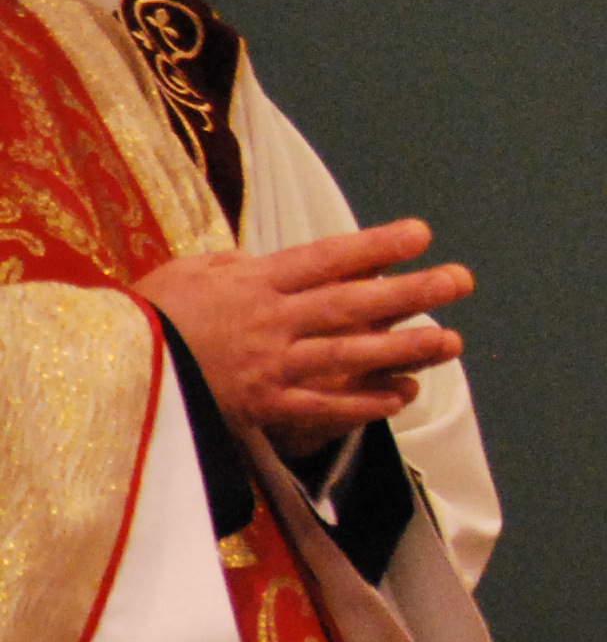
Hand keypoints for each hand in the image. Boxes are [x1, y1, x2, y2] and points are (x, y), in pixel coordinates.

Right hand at [136, 219, 472, 461]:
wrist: (109, 372)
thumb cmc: (144, 317)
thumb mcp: (187, 274)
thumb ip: (233, 266)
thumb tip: (261, 261)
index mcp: (253, 283)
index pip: (327, 258)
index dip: (377, 246)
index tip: (422, 234)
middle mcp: (270, 321)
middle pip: (353, 303)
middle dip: (413, 292)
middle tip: (461, 280)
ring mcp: (270, 366)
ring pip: (350, 353)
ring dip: (406, 348)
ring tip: (453, 341)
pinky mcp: (262, 407)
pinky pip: (324, 406)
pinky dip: (365, 402)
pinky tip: (403, 395)